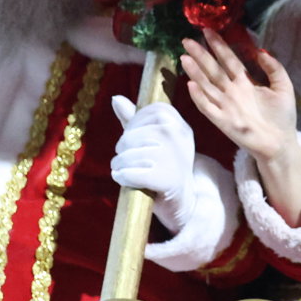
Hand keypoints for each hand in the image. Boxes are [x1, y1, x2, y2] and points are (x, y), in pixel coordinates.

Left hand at [111, 96, 195, 229]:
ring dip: (119, 163)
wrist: (184, 202)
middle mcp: (181, 139)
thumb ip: (135, 121)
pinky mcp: (168, 180)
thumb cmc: (165, 167)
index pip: (155, 111)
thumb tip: (116, 98)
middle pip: (138, 133)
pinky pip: (133, 173)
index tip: (132, 135)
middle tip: (121, 157)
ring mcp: (175, 158)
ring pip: (132, 154)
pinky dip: (123, 176)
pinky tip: (122, 178)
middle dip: (123, 146)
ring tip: (119, 168)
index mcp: (181, 127)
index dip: (136, 121)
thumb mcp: (155, 141)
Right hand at [180, 30, 295, 163]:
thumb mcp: (283, 87)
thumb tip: (261, 51)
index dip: (219, 46)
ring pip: (207, 86)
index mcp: (245, 82)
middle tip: (187, 40)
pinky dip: (199, 97)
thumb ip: (274, 68)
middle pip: (213, 70)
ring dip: (195, 72)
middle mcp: (232, 92)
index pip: (229, 60)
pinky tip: (191, 85)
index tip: (208, 30)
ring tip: (185, 58)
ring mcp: (226, 106)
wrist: (281, 144)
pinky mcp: (222, 122)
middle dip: (201, 55)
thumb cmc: (282, 117)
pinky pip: (208, 108)